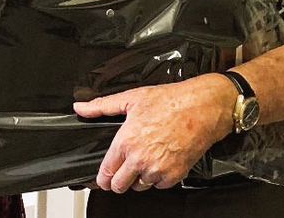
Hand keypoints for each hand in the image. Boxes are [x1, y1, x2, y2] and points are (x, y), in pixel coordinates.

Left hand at [73, 74, 235, 192]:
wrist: (201, 108)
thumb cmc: (171, 101)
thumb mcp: (132, 98)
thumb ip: (102, 106)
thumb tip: (81, 107)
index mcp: (126, 141)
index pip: (106, 173)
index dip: (103, 177)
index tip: (104, 177)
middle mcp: (140, 159)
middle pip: (120, 186)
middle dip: (119, 181)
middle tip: (123, 171)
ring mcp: (158, 169)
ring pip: (140, 186)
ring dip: (139, 178)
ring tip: (145, 160)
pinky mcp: (174, 175)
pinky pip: (159, 185)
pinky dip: (158, 177)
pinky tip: (160, 161)